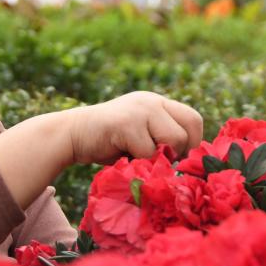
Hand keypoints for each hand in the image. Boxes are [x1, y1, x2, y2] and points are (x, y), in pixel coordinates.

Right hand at [65, 91, 202, 164]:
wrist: (71, 135)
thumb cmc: (107, 143)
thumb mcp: (141, 136)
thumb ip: (162, 141)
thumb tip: (189, 163)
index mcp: (158, 103)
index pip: (194, 119)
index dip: (193, 143)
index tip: (176, 158)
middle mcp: (152, 101)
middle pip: (190, 128)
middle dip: (180, 151)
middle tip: (160, 161)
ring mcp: (140, 109)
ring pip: (173, 141)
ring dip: (158, 157)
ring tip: (136, 156)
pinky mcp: (127, 122)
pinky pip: (148, 151)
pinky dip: (138, 161)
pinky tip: (121, 154)